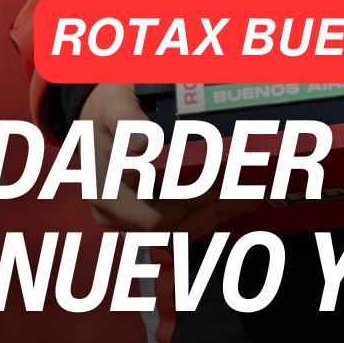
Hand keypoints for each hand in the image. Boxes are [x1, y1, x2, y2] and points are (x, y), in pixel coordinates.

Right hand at [78, 86, 250, 238]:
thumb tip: (144, 143)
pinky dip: (206, 219)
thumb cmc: (107, 110)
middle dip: (211, 214)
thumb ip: (128, 122)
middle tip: (245, 194)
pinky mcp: (146, 216)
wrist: (98, 116)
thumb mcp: (114, 106)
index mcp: (106, 192)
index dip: (189, 207)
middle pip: (171, 231)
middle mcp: (116, 213)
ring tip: (245, 199)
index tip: (218, 187)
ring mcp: (131, 219)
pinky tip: (230, 203)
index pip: (154, 218)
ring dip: (214, 219)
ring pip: (179, 236)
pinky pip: (179, 230)